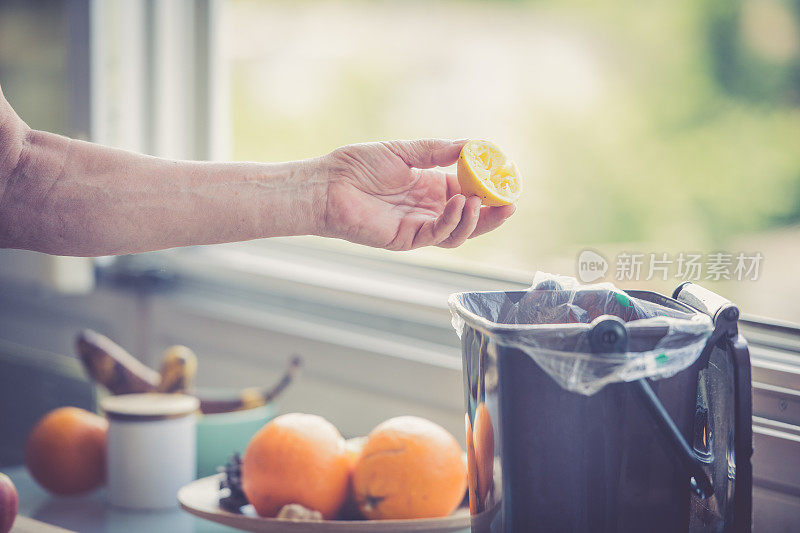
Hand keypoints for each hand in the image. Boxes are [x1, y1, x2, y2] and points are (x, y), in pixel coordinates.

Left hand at [320, 139, 515, 249]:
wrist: (327, 183)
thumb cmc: (358, 165)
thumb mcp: (404, 151)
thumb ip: (436, 151)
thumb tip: (472, 145)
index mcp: (429, 188)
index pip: (468, 192)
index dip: (489, 189)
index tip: (507, 180)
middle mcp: (428, 209)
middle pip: (470, 218)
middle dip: (493, 213)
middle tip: (511, 203)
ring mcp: (418, 226)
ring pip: (458, 233)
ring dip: (475, 220)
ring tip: (481, 201)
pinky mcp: (406, 239)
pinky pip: (437, 236)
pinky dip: (453, 222)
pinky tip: (461, 204)